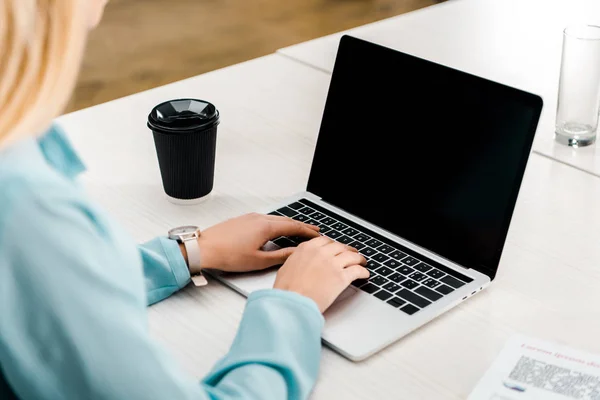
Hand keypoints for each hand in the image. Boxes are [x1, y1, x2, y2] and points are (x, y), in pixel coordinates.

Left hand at [193, 213, 319, 272]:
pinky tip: (276, 229)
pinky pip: (266, 219)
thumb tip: (296, 254)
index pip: (294, 227)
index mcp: (266, 227)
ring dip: (289, 224)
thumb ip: (280, 256)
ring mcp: (250, 217)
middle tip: (314, 230)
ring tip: (298, 229)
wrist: (204, 249)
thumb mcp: (258, 261)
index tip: (318, 236)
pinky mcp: (242, 220)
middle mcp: (259, 218)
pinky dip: (277, 223)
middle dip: (302, 225)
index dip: (308, 232)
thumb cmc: (227, 255)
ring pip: (276, 219)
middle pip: (286, 220)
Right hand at [274, 236, 368, 312]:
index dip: (333, 245)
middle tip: (351, 254)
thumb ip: (296, 260)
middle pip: (340, 247)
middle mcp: (321, 253)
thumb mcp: (286, 268)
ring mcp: (332, 264)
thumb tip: (299, 262)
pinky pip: (357, 270)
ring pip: (351, 256)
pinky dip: (363, 272)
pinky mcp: (341, 277)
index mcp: (307, 249)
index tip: (336, 248)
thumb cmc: (286, 290)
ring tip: (362, 262)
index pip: (325, 241)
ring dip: (358, 259)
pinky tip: (364, 274)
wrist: (292, 303)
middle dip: (347, 250)